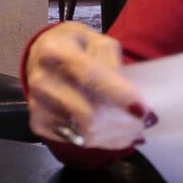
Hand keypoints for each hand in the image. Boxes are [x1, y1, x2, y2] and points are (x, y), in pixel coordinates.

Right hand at [25, 22, 147, 149]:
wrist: (41, 55)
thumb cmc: (75, 46)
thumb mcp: (98, 41)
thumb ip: (114, 65)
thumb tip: (131, 99)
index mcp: (55, 51)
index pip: (90, 76)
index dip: (119, 96)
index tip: (143, 110)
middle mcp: (41, 80)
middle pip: (88, 113)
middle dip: (123, 123)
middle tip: (145, 122)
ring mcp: (37, 104)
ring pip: (85, 132)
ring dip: (116, 135)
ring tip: (134, 130)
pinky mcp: (38, 123)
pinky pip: (78, 141)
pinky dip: (103, 141)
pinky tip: (115, 133)